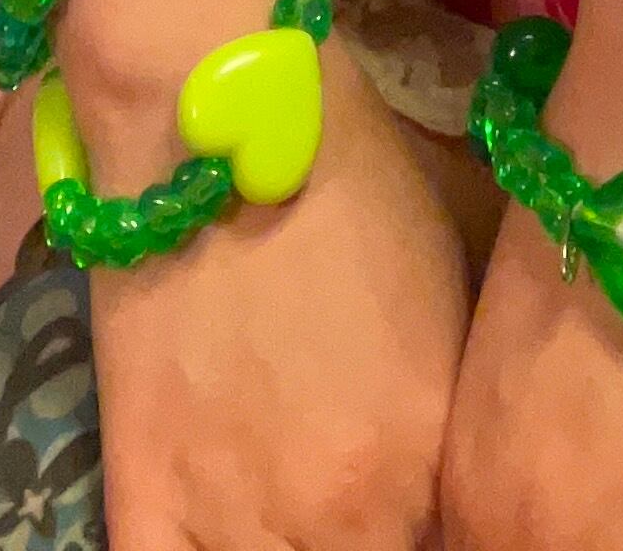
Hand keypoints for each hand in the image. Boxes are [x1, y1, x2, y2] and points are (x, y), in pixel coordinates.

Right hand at [88, 42, 471, 547]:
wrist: (214, 116)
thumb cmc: (353, 176)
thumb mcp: (460, 281)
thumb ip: (466, 397)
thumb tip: (477, 450)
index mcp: (430, 460)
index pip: (448, 548)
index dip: (431, 525)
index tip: (419, 504)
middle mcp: (343, 514)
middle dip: (372, 540)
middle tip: (355, 500)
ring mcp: (236, 514)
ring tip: (293, 513)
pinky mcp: (145, 492)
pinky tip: (217, 537)